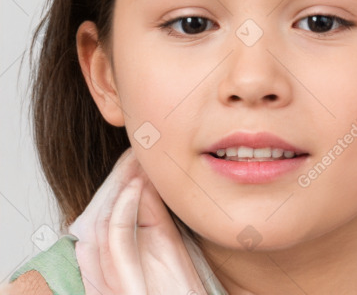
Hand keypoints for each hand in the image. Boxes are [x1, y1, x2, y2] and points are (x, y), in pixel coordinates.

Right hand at [68, 147, 207, 294]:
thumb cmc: (184, 286)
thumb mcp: (167, 241)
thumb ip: (151, 212)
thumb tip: (143, 175)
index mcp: (113, 261)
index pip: (103, 214)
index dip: (116, 181)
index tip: (133, 156)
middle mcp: (106, 270)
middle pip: (96, 215)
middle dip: (115, 180)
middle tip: (133, 153)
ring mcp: (112, 279)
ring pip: (98, 223)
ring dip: (118, 187)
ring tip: (136, 162)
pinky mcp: (125, 287)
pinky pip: (114, 241)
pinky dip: (122, 209)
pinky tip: (137, 185)